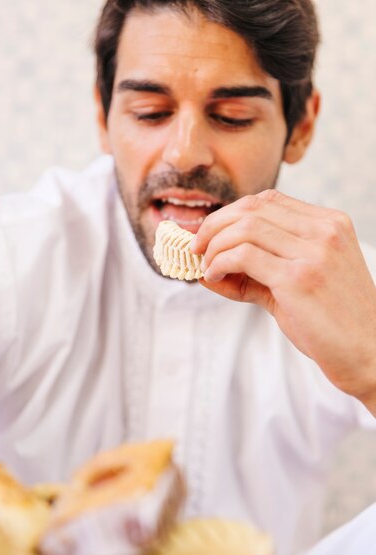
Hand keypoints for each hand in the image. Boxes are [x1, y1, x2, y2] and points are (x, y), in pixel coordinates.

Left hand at [192, 189, 375, 412]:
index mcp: (330, 224)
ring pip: (245, 227)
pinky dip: (220, 262)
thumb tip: (205, 266)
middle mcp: (325, 231)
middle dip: (215, 224)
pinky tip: (215, 275)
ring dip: (214, 244)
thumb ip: (255, 270)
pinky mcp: (299, 278)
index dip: (231, 213)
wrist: (369, 354)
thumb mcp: (299, 282)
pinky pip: (244, 255)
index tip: (209, 232)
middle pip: (252, 208)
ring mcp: (314, 252)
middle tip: (196, 246)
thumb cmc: (333, 321)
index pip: (269, 200)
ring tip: (206, 265)